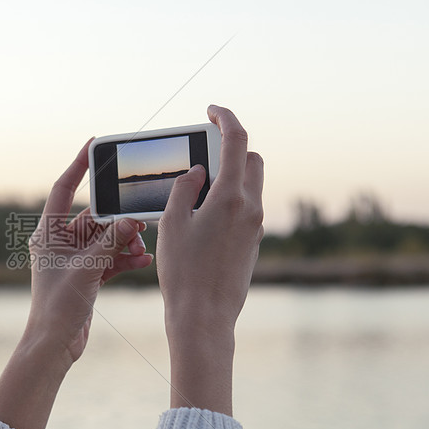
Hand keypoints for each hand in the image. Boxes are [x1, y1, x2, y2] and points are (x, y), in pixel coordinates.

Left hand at [22, 138, 151, 370]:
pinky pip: (109, 257)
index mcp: (48, 233)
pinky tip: (142, 259)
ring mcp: (74, 259)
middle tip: (140, 217)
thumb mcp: (87, 269)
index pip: (63, 190)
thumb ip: (110, 243)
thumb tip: (131, 221)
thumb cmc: (57, 306)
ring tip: (143, 243)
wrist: (55, 344)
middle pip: (93, 217)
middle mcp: (59, 242)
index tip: (93, 145)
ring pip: (105, 238)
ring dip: (125, 240)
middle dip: (118, 219)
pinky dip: (124, 257)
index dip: (77, 166)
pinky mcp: (86, 275)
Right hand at [156, 105, 263, 415]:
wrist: (205, 317)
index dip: (225, 118)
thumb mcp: (173, 224)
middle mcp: (251, 208)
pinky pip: (247, 207)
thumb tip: (197, 170)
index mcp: (231, 197)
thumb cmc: (184, 272)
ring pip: (252, 184)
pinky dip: (230, 198)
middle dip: (231, 148)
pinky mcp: (253, 242)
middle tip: (204, 149)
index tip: (211, 110)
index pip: (236, 141)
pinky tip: (204, 212)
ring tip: (199, 184)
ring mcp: (256, 226)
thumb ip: (184, 188)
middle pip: (251, 160)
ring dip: (231, 174)